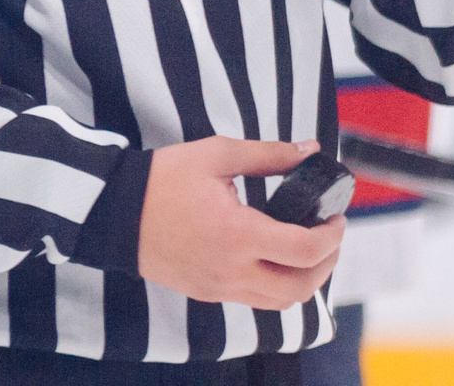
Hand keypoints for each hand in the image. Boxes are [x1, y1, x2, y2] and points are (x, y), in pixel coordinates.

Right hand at [136, 138, 346, 309]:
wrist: (115, 212)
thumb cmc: (163, 179)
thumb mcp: (217, 155)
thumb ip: (270, 155)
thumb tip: (310, 151)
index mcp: (237, 234)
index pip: (305, 250)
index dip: (333, 236)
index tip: (338, 217)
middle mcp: (231, 270)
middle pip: (300, 287)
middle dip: (328, 263)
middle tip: (332, 235)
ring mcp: (219, 287)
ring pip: (280, 301)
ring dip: (306, 280)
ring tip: (311, 249)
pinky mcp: (208, 293)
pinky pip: (256, 300)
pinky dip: (278, 285)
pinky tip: (279, 258)